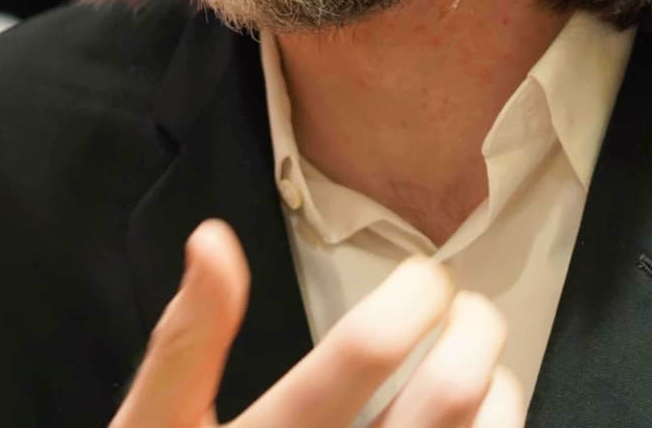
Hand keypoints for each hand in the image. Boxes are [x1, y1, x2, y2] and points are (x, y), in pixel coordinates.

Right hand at [111, 219, 522, 426]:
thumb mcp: (153, 425)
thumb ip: (185, 340)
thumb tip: (213, 242)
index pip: (366, 351)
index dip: (413, 295)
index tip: (423, 278)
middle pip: (446, 394)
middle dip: (472, 331)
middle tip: (468, 310)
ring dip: (498, 391)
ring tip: (482, 368)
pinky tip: (477, 426)